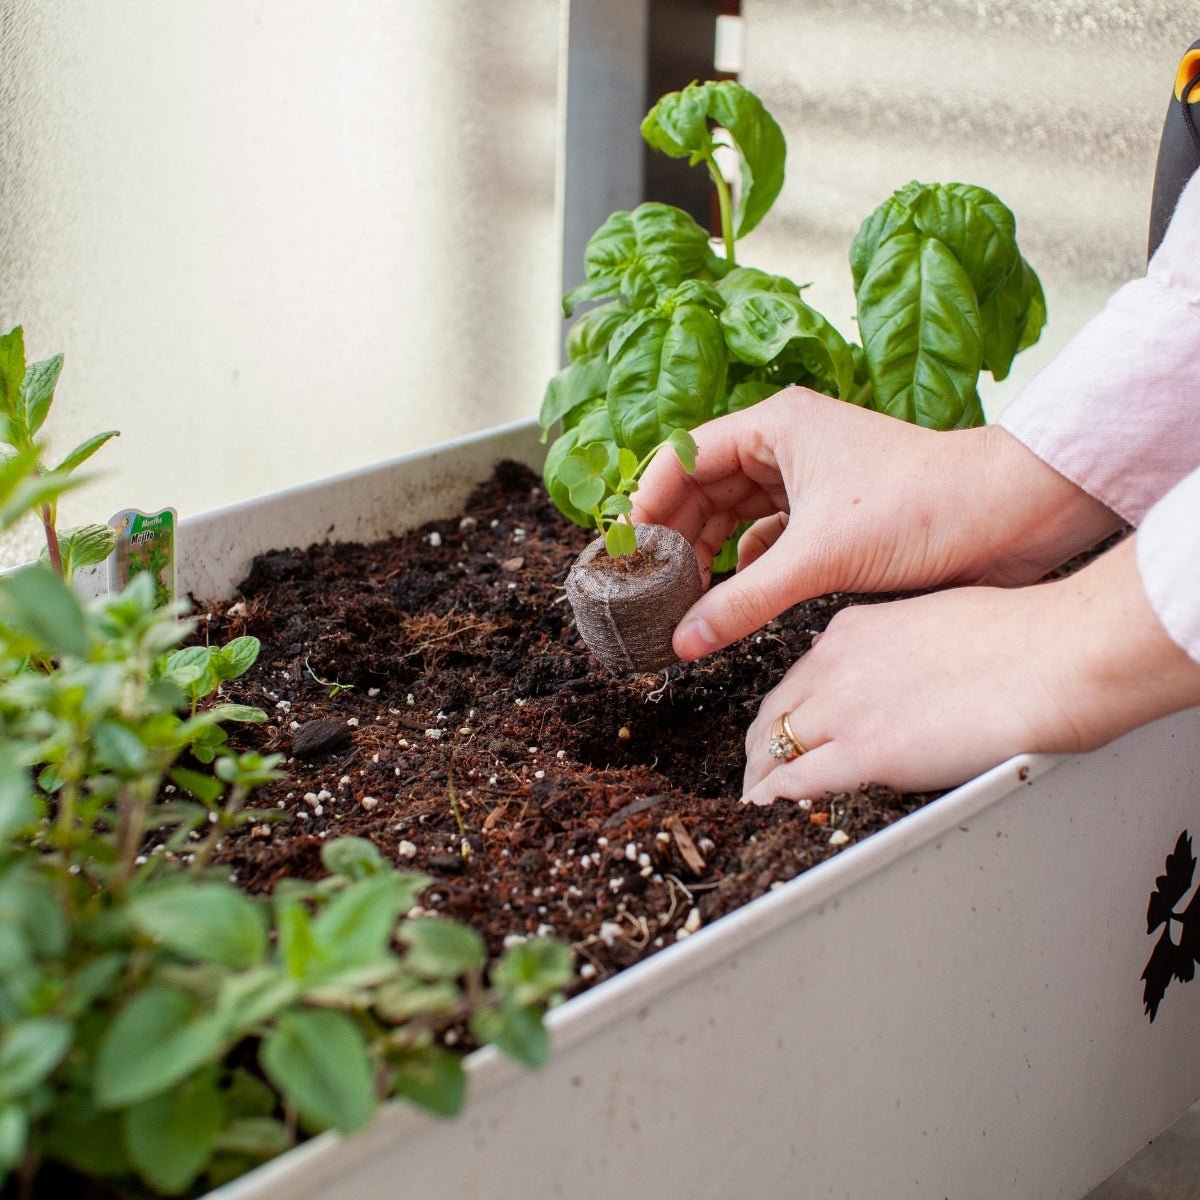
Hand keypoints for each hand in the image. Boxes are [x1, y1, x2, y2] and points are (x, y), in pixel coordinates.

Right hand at [630, 387, 1120, 660]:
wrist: (1010, 517)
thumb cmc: (924, 505)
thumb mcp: (818, 556)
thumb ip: (743, 601)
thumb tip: (684, 640)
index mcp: (776, 426)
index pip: (684, 456)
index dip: (649, 500)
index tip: (625, 547)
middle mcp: (787, 446)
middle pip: (704, 488)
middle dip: (676, 535)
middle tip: (649, 584)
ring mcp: (810, 479)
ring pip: (735, 516)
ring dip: (709, 554)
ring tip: (682, 597)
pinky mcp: (832, 515)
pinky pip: (769, 539)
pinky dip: (748, 567)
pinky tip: (733, 596)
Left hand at [741, 536, 1199, 802]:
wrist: (1056, 653)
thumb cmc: (1023, 637)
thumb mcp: (935, 623)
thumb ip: (899, 652)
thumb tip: (901, 680)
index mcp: (852, 631)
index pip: (795, 679)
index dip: (783, 714)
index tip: (781, 735)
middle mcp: (835, 663)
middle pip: (772, 713)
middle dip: (760, 748)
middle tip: (760, 776)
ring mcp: (846, 708)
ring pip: (774, 747)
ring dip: (761, 779)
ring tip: (757, 803)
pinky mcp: (867, 752)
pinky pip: (797, 782)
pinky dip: (774, 799)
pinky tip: (765, 812)